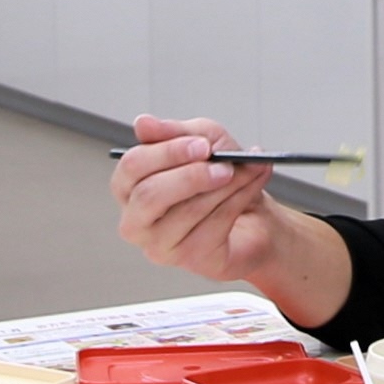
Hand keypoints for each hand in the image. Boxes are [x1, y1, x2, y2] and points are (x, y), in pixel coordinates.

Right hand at [109, 118, 351, 323]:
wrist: (254, 216)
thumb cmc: (220, 177)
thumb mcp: (202, 141)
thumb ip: (174, 133)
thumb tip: (142, 123)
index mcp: (130, 187)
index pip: (132, 167)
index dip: (167, 153)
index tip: (202, 145)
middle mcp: (137, 221)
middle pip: (150, 196)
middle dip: (192, 176)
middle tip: (224, 166)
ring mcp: (160, 246)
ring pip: (186, 212)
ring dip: (224, 187)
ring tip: (247, 171)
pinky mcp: (191, 260)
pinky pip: (212, 228)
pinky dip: (237, 202)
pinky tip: (250, 190)